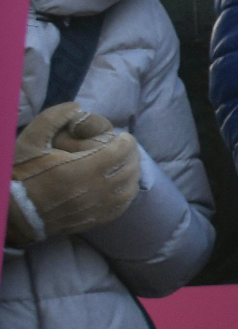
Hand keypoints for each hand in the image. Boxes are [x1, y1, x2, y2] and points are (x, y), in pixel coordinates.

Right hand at [16, 103, 142, 238]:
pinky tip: (121, 184)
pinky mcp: (94, 220)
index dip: (126, 141)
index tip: (122, 136)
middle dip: (131, 155)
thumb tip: (78, 107)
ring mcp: (96, 208)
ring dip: (132, 173)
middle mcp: (94, 191)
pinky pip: (122, 206)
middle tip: (125, 147)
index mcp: (80, 170)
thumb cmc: (22, 175)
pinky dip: (127, 192)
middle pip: (129, 169)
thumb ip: (52, 119)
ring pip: (129, 189)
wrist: (14, 213)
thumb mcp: (31, 142)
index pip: (120, 153)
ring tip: (124, 163)